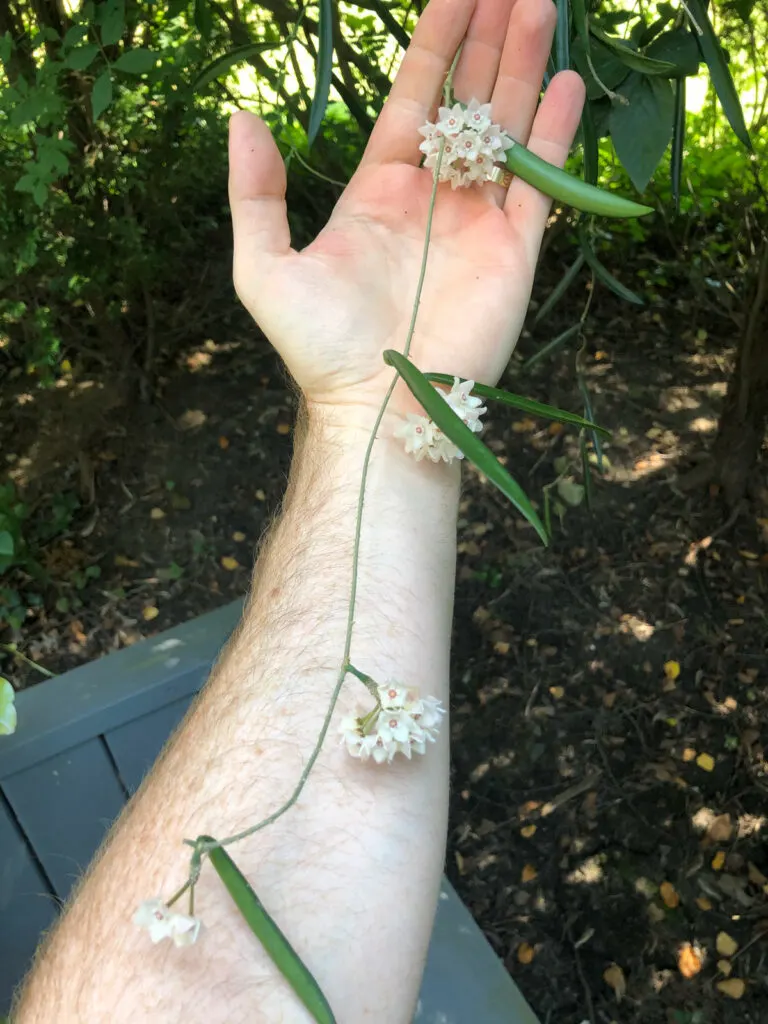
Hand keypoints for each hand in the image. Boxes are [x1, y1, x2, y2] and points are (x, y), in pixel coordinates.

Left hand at [229, 0, 584, 415]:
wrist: (378, 407)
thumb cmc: (319, 346)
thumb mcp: (264, 266)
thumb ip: (254, 192)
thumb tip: (241, 116)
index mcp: (381, 191)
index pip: (414, 98)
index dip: (435, 44)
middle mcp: (435, 199)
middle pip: (468, 102)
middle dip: (489, 41)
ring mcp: (479, 223)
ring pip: (508, 130)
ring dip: (526, 70)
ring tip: (541, 7)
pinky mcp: (516, 253)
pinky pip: (541, 185)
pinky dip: (555, 136)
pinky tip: (569, 85)